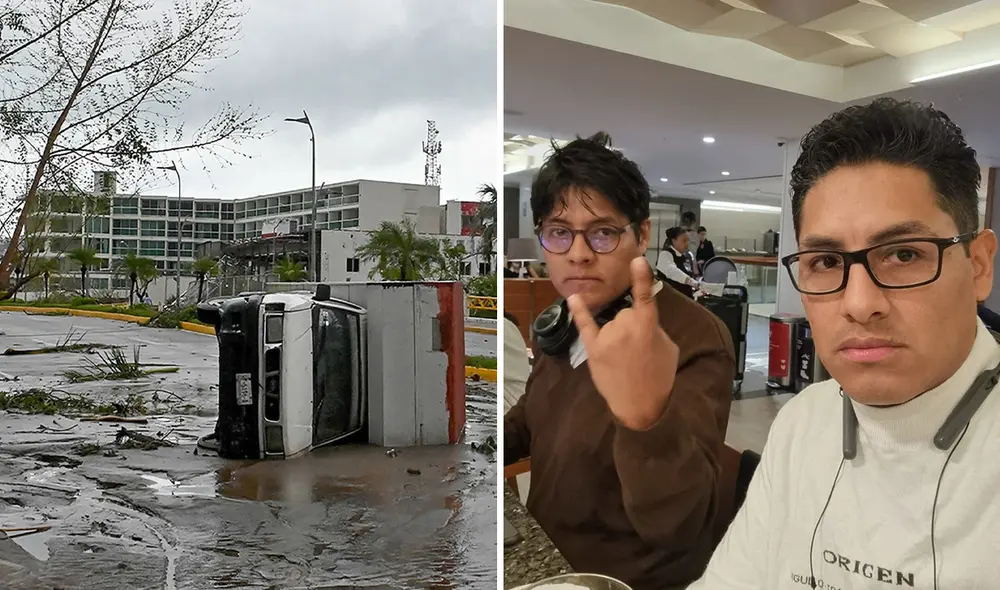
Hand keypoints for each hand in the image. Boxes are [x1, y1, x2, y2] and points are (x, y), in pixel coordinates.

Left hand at [567, 257, 679, 429]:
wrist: (641, 407)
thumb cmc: (660, 378)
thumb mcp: (668, 348)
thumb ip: (654, 328)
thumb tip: (642, 319)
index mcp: (647, 325)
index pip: (644, 296)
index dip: (641, 277)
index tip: (637, 260)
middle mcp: (624, 326)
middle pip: (626, 313)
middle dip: (632, 326)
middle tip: (639, 352)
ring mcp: (606, 336)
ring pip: (612, 323)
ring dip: (618, 334)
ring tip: (625, 359)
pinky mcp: (593, 349)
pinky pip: (585, 325)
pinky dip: (579, 311)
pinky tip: (574, 297)